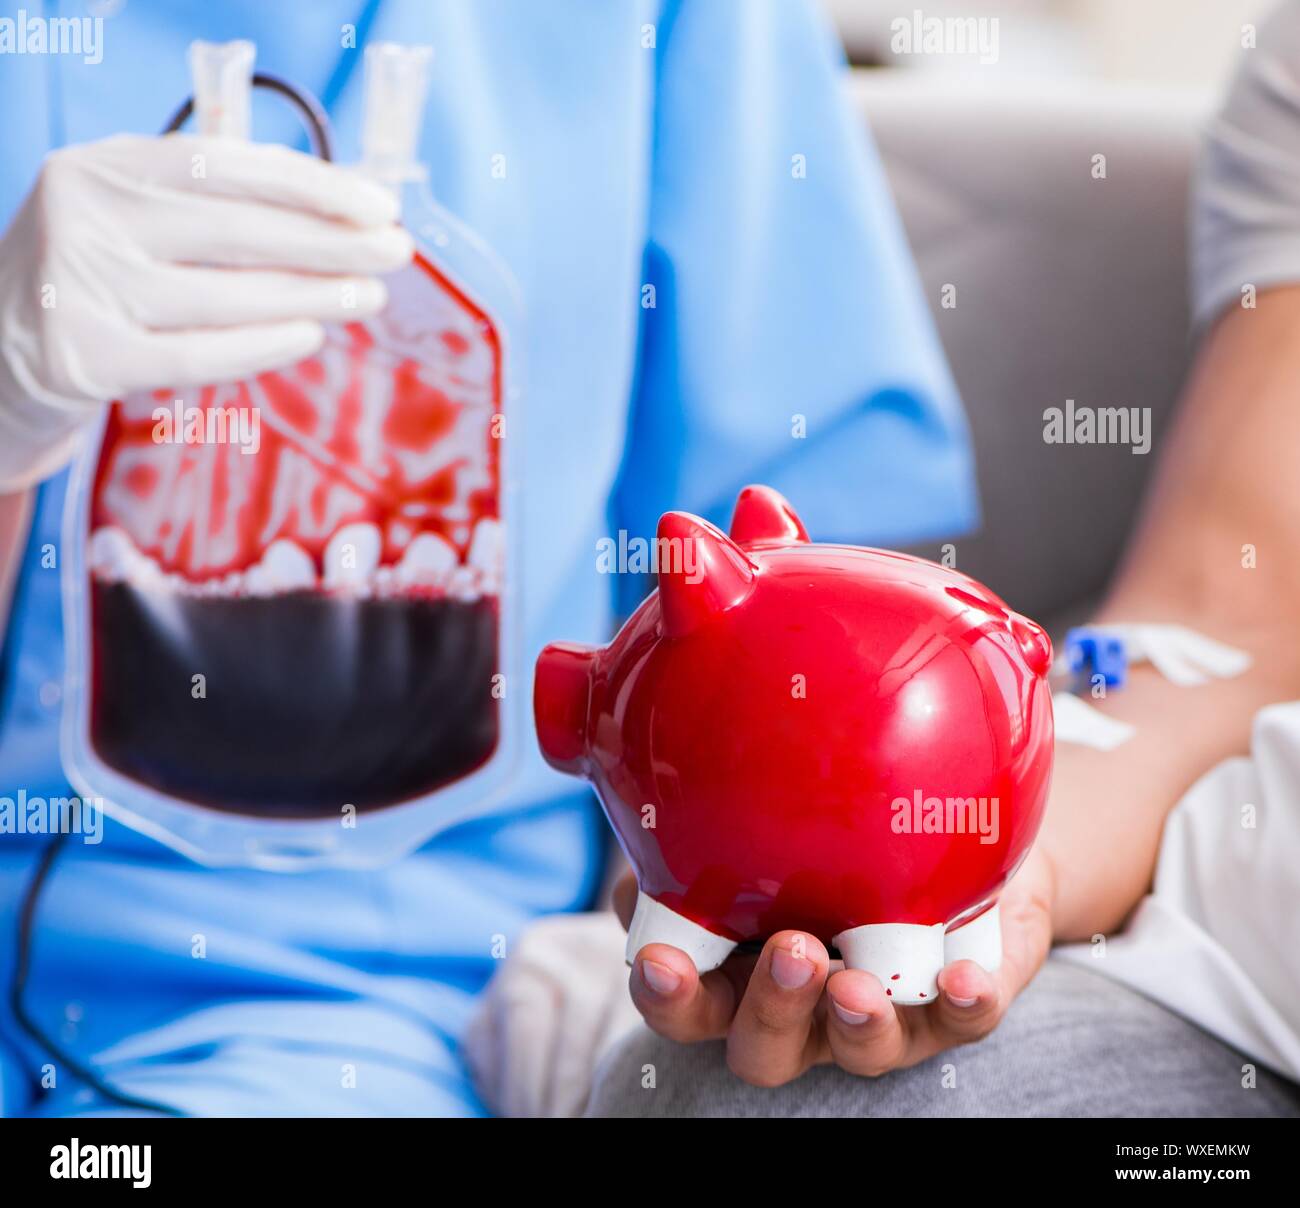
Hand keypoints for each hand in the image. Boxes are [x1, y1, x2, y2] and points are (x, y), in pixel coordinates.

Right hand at [0, 133, 412, 488]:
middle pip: (236, 230)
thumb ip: (217, 206)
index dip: (312, 186)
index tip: (378, 205)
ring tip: (368, 296)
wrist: (1, 345)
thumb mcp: (137, 216)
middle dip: (330, 242)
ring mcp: (81, 287)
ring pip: (226, 295)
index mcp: (105, 166)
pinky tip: (311, 335)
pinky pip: (199, 354)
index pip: (226, 165)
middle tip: (395, 254)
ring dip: (313, 296)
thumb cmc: (99, 274)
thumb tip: (339, 214)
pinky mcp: (88, 356)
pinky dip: (263, 345)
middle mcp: (85, 216)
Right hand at [615, 846, 1055, 1086]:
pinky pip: (964, 1022)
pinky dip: (964, 1006)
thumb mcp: (758, 815)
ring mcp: (882, 1015)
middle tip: (790, 950)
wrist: (945, 818)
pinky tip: (962, 981)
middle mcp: (806, 1008)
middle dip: (772, 1009)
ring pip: (862, 1048)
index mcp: (740, 969)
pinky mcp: (957, 1004)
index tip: (658, 963)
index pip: (687, 1004)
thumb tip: (656, 816)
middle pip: (766, 1048)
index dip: (668, 996)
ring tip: (855, 982)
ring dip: (856, 1022)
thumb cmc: (824, 825)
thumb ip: (700, 821)